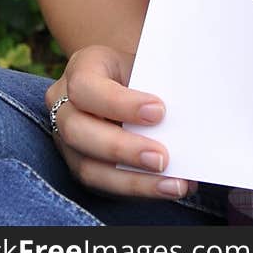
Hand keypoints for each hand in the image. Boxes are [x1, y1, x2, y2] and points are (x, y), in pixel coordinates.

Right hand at [44, 45, 196, 199]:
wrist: (127, 81)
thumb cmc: (139, 70)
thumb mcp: (145, 64)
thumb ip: (157, 83)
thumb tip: (188, 111)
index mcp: (82, 69)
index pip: (86, 87)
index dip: (120, 103)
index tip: (159, 111)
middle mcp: (64, 106)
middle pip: (78, 132)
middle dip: (123, 149)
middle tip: (162, 158)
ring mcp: (67, 141)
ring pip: (88, 168)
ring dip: (133, 181)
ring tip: (172, 184)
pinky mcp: (80, 166)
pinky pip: (102, 185)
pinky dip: (137, 188)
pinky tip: (166, 187)